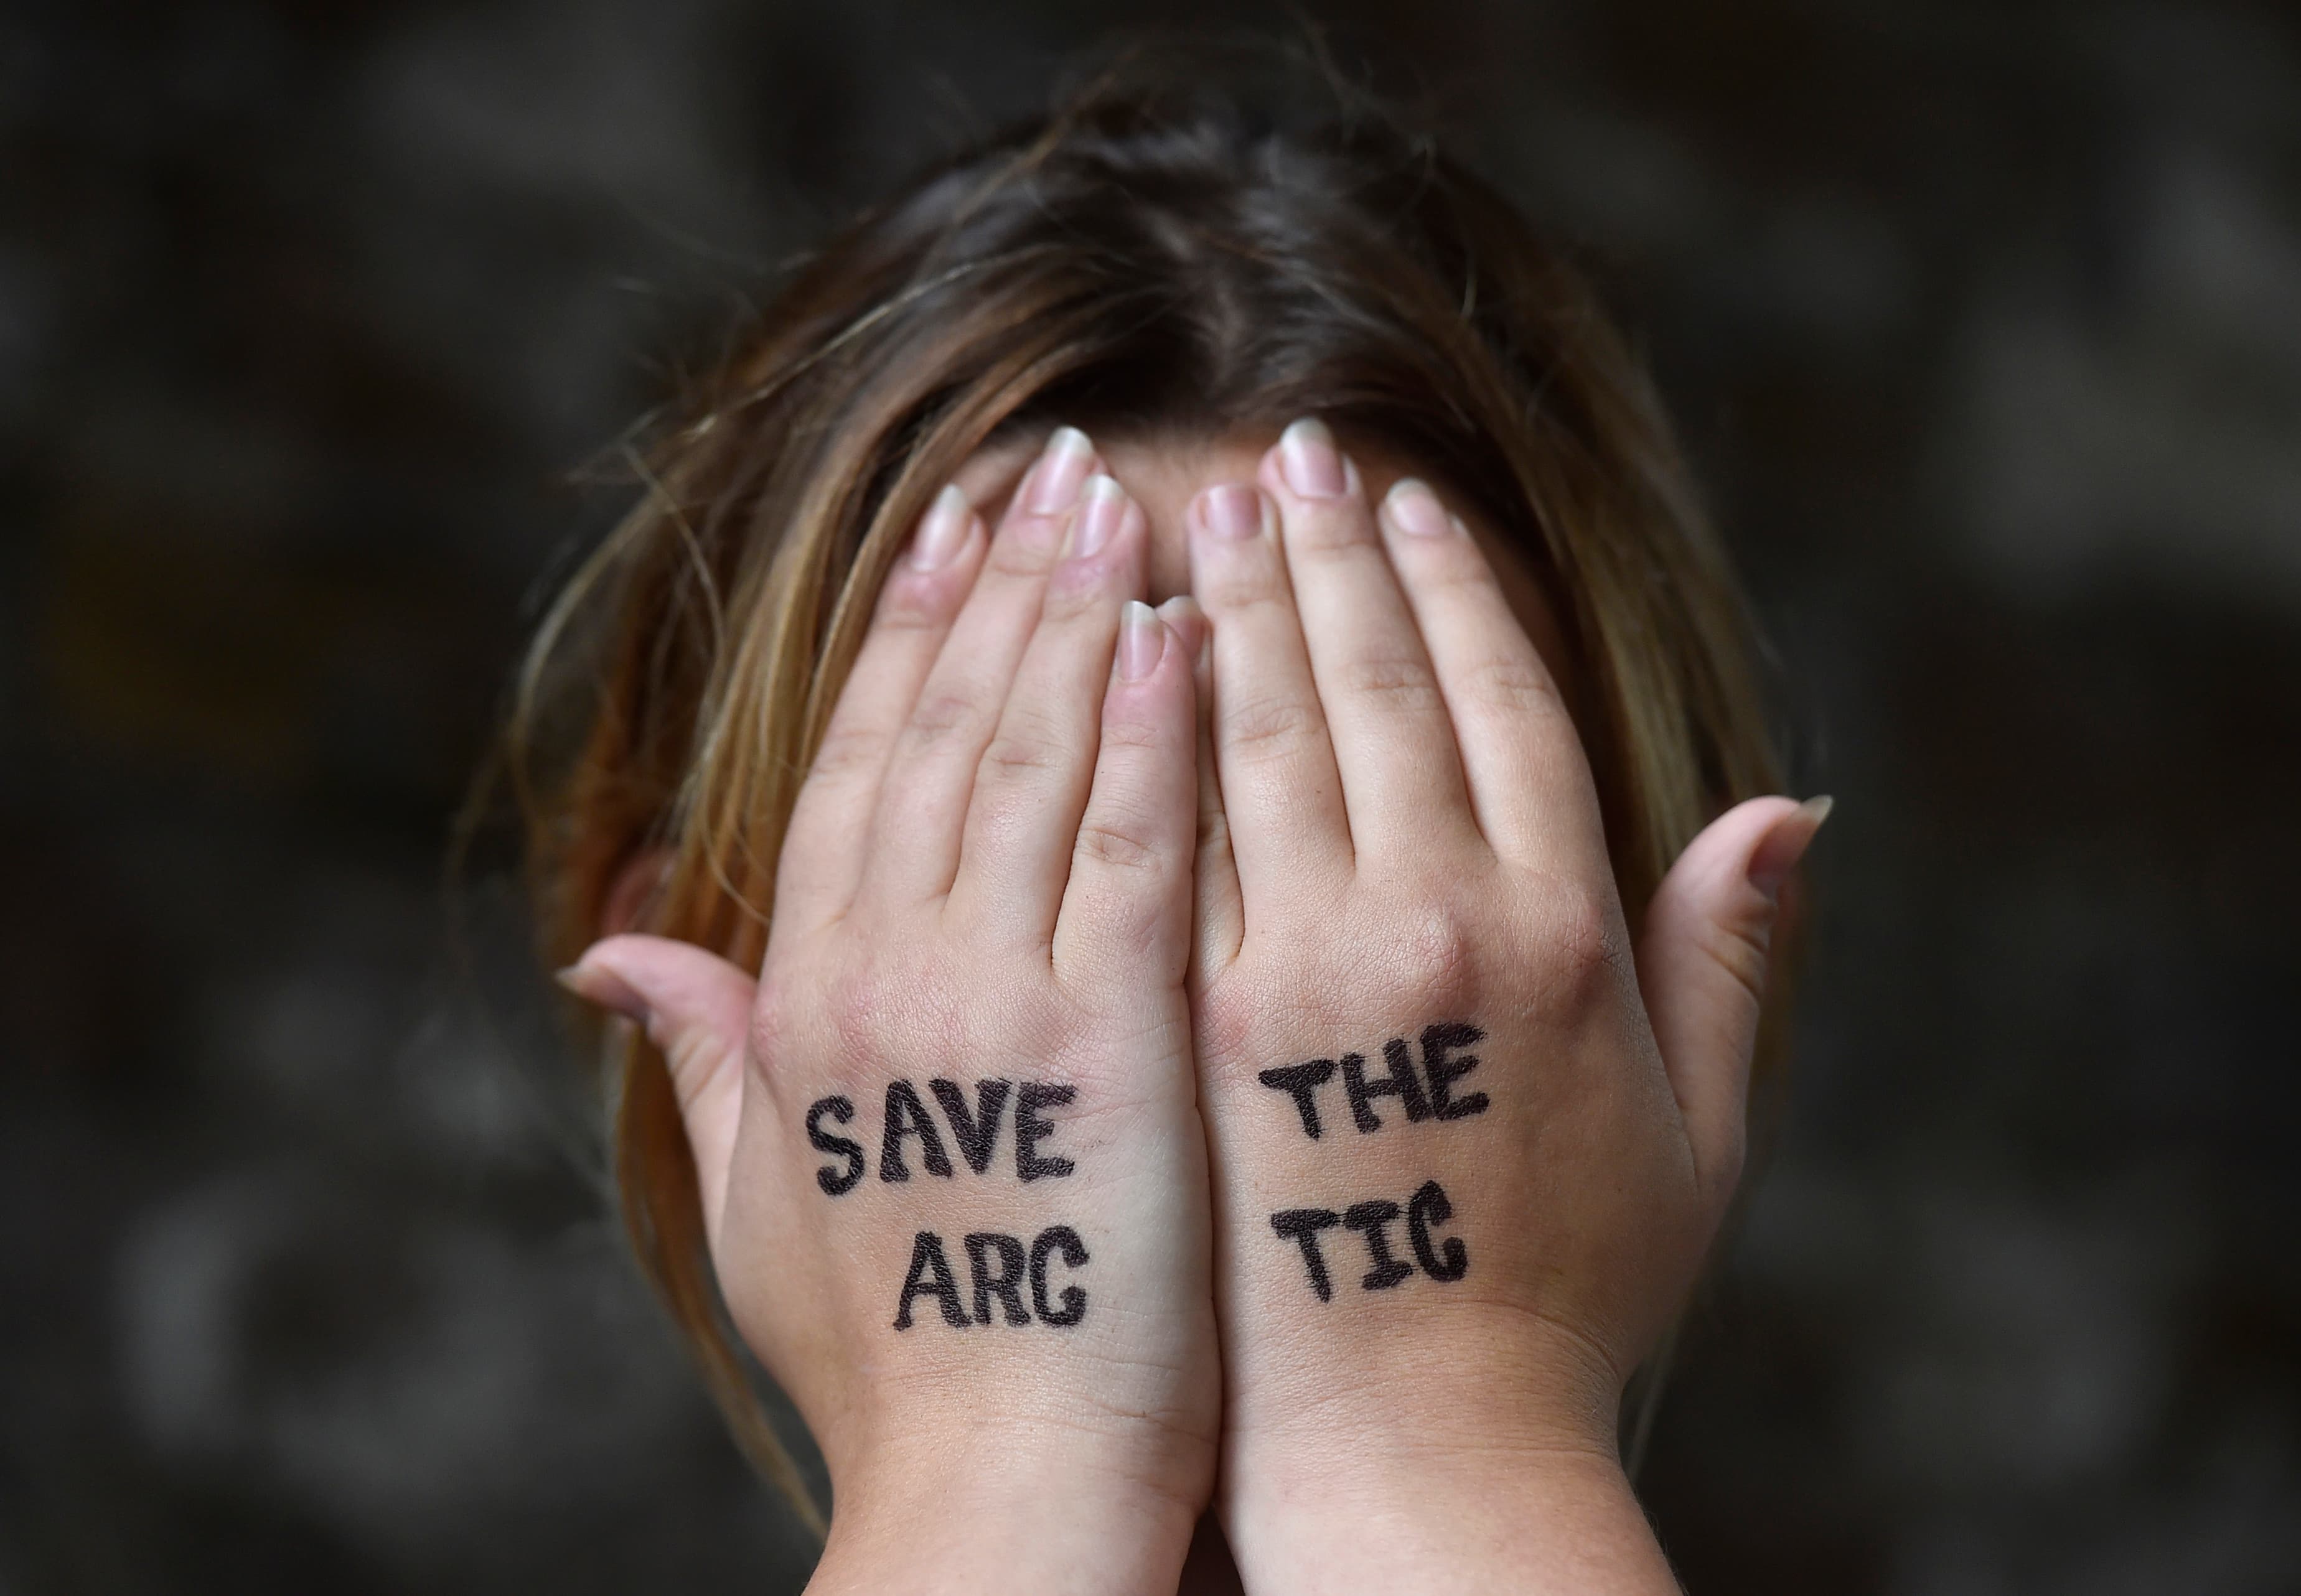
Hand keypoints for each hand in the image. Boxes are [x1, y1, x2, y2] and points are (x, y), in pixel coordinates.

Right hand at [563, 427, 1218, 1594]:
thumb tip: (610, 943)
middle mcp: (886, 976)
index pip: (859, 767)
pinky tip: (1177, 633)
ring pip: (1034, 760)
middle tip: (1042, 459)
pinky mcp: (1111, 1042)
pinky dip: (1150, 734)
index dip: (903, 636)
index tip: (947, 528)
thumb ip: (709, 1050)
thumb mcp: (765, 1202)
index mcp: (811, 1000)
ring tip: (1117, 496)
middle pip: (945, 730)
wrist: (998, 1499)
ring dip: (1074, 614)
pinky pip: (1135, 852)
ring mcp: (995, 1001)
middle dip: (994, 581)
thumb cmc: (904, 1363)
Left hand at [1185, 418, 1825, 1593]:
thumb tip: (1793, 810)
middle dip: (1329, 553)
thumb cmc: (1566, 1298)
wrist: (1417, 1445)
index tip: (1410, 503)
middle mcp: (1441, 927)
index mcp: (1566, 935)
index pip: (1500, 703)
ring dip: (1232, 608)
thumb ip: (1727, 959)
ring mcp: (1310, 972)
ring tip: (1195, 509)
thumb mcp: (1700, 1136)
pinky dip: (1154, 738)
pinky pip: (1175, 843)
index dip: (1454, 588)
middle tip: (1287, 451)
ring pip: (1268, 738)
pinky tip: (1123, 661)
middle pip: (1376, 688)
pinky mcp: (1204, 1026)